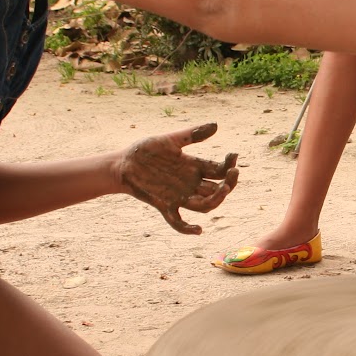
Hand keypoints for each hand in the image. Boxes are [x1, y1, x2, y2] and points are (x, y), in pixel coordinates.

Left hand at [114, 123, 238, 233]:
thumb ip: (192, 135)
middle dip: (229, 183)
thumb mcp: (169, 140)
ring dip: (216, 200)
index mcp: (194, 167)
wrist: (122, 164)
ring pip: (205, 206)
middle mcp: (190, 184)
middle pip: (217, 190)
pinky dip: (188, 229)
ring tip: (223, 189)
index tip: (233, 155)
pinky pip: (178, 222)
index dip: (229, 166)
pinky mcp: (164, 205)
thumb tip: (217, 125)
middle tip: (233, 172)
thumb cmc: (144, 150)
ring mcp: (179, 196)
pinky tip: (198, 230)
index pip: (219, 171)